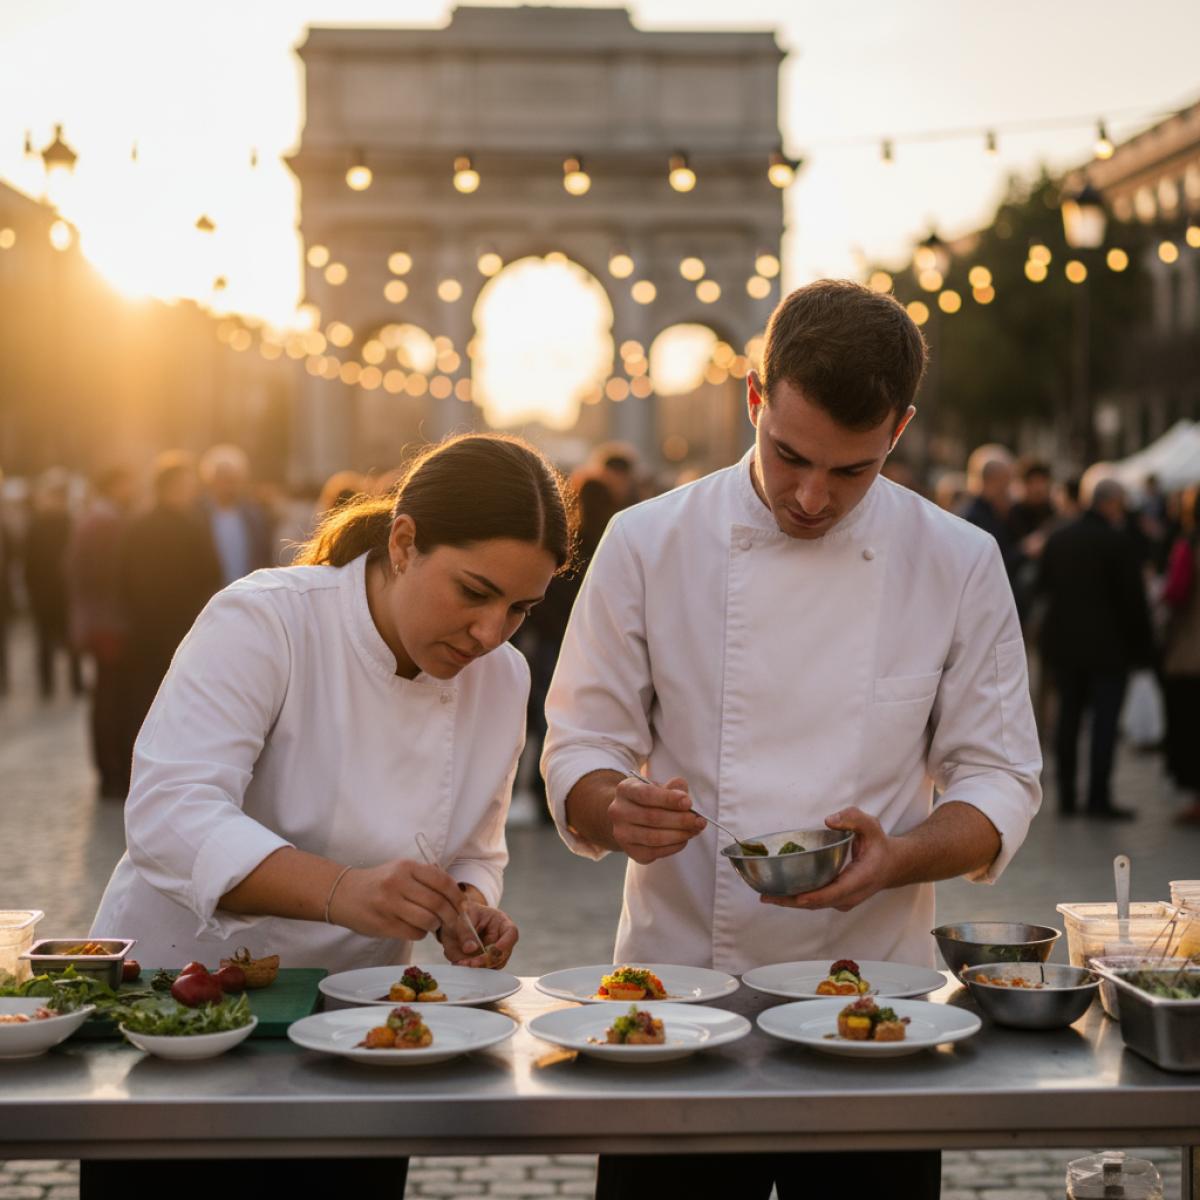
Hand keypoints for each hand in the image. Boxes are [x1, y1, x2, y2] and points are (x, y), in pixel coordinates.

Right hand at [333, 859, 463, 941]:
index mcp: (406, 867)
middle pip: (438, 903)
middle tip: (455, 922)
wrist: (343, 894)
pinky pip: (414, 933)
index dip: (457, 896)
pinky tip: (417, 928)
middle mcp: (398, 884)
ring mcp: (390, 905)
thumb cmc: (379, 883)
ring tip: (433, 924)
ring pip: (428, 920)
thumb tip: (457, 896)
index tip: (464, 906)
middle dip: (452, 916)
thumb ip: (426, 878)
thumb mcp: (400, 870)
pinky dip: (421, 933)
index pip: (442, 882)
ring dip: (436, 926)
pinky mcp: (383, 924)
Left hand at [441, 902, 517, 968]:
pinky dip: (474, 969)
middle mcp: (503, 939)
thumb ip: (466, 931)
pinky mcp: (489, 960)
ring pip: (494, 965)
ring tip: (462, 963)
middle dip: (485, 961)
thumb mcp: (465, 917)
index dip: (504, 945)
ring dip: (479, 967)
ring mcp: (497, 951)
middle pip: (503, 955)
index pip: (511, 933)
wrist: (463, 919)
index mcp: (502, 922)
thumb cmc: (468, 913)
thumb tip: (470, 949)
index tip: (490, 953)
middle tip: (468, 963)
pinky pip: (485, 968)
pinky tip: (463, 963)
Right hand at [609, 775, 705, 864]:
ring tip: (694, 830)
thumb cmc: (647, 799)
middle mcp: (618, 811)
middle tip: (698, 820)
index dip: (669, 799)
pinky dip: (674, 846)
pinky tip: (684, 839)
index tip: (688, 802)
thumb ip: (672, 787)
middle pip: (652, 818)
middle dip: (680, 820)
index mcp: (625, 790)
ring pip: (654, 837)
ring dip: (679, 835)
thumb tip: (684, 795)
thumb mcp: (657, 786)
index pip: (647, 794)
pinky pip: (655, 852)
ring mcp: (622, 833)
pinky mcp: (630, 851)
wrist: (628, 816)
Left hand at [760, 807, 896, 912]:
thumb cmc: (879, 844)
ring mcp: (844, 900)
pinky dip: (797, 898)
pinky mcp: (837, 900)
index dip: (814, 896)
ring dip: (791, 902)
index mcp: (860, 879)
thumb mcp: (871, 826)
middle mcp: (851, 895)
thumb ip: (853, 818)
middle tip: (766, 896)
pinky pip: (815, 901)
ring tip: (766, 896)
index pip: (835, 892)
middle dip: (792, 901)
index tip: (796, 897)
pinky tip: (779, 892)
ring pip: (814, 905)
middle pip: (818, 903)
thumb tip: (829, 820)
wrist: (891, 866)